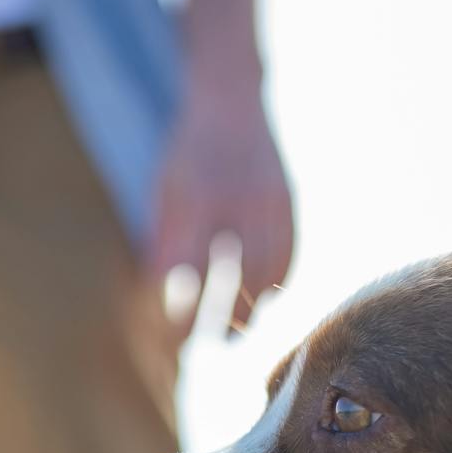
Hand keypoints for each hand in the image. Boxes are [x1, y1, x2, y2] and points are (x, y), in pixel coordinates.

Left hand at [149, 87, 294, 339]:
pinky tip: (260, 299)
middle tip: (206, 351)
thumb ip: (165, 244)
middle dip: (217, 323)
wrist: (232, 101)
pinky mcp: (288, 202)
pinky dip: (274, 286)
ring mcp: (266, 201)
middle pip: (230, 283)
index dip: (178, 313)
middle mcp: (232, 200)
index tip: (171, 340)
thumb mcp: (163, 193)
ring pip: (264, 276)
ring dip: (250, 310)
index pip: (183, 275)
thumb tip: (164, 305)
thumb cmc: (185, 157)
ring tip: (234, 331)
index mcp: (190, 199)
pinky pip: (286, 258)